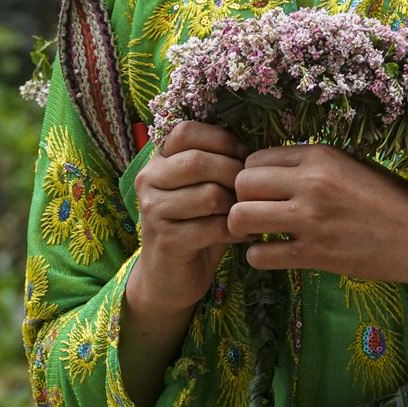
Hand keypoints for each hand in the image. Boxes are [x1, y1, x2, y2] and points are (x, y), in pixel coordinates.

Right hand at [120, 120, 244, 406]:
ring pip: (209, 194)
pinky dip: (236, 231)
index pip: (186, 131)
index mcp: (157, 160)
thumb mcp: (203, 185)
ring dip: (237, 205)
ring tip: (247, 213)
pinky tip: (243, 235)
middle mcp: (148, 180)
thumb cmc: (195, 223)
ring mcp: (153, 211)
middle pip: (198, 161)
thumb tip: (259, 142)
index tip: (243, 155)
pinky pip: (213, 227)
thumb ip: (218, 162)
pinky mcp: (167, 241)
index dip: (221, 139)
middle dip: (233, 172)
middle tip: (250, 189)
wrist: (170, 276)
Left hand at [229, 144, 407, 304]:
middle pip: (241, 184)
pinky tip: (272, 252)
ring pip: (241, 217)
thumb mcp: (348, 165)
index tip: (262, 187)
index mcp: (319, 155)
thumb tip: (266, 171)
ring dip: (242, 226)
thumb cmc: (387, 197)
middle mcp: (310, 184)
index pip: (256, 158)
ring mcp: (310, 221)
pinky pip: (259, 256)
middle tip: (255, 209)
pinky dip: (258, 256)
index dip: (253, 173)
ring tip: (257, 230)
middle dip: (240, 197)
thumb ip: (308, 165)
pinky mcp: (313, 255)